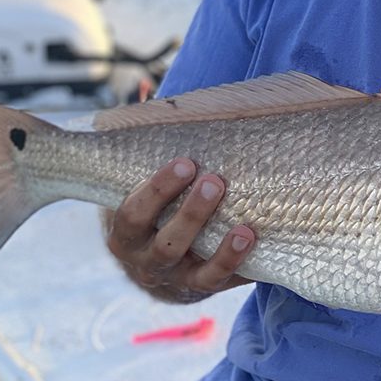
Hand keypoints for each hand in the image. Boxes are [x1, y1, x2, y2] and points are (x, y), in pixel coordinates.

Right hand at [106, 157, 255, 302]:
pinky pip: (222, 283)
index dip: (158, 190)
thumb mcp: (142, 184)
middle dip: (192, 214)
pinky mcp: (205, 289)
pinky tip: (255, 243)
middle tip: (215, 181)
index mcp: (126, 233)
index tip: (185, 163)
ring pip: (197, 273)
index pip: (133, 215)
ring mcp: (178, 280)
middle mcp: (147, 262)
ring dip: (221, 249)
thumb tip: (149, 91)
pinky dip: (239, 265)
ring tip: (244, 228)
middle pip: (167, 244)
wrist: (157, 260)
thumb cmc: (154, 205)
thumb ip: (147, 148)